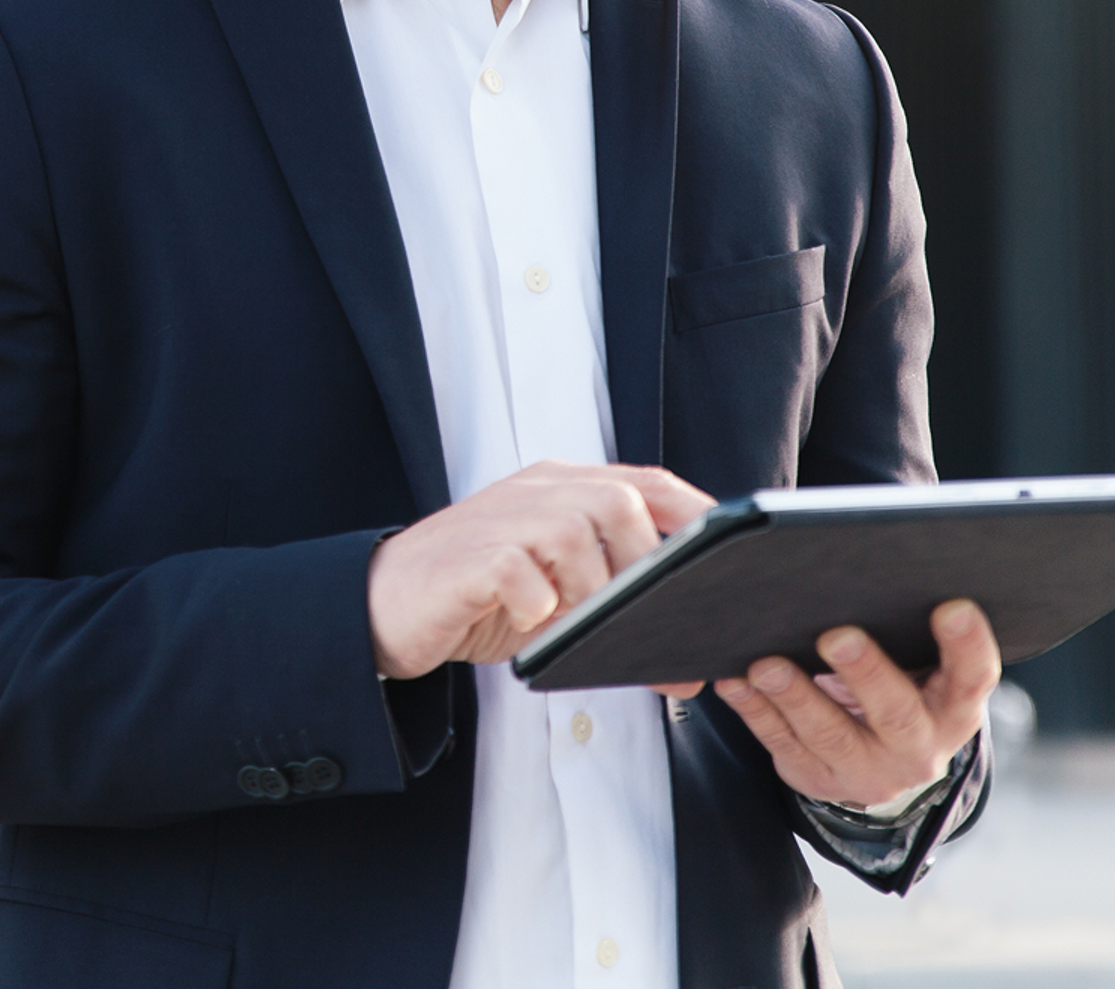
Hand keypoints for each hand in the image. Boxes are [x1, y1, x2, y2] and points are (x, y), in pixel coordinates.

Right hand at [367, 461, 715, 679]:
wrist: (382, 605)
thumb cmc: (478, 596)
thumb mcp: (551, 581)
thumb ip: (606, 583)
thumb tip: (681, 627)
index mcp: (562, 489)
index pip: (644, 482)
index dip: (694, 514)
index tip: (732, 557)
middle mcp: (536, 492)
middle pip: (619, 501)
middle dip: (647, 566)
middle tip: (655, 624)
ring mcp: (501, 520)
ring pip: (576, 534)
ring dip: (591, 592)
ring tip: (582, 631)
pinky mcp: (469, 558)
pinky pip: (521, 574)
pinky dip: (538, 608)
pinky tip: (531, 630)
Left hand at [709, 598, 1000, 808]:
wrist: (880, 759)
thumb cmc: (900, 682)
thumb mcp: (923, 662)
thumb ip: (910, 616)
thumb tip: (893, 533)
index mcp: (954, 707)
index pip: (972, 676)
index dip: (967, 643)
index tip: (952, 605)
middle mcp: (918, 746)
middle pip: (897, 713)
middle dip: (866, 674)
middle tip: (837, 636)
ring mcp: (868, 770)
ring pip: (831, 734)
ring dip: (796, 697)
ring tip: (767, 665)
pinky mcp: (818, 777)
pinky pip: (783, 744)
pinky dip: (755, 711)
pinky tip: (735, 681)